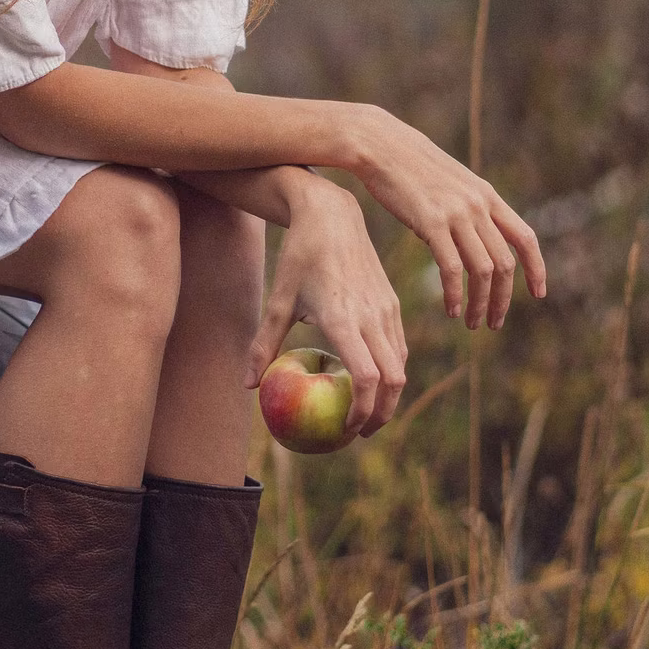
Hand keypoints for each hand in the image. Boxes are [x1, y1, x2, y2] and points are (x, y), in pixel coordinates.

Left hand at [244, 177, 406, 441]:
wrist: (333, 216)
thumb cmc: (299, 258)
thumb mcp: (277, 300)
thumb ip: (263, 345)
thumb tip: (248, 386)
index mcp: (344, 319)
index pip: (366, 377)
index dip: (362, 410)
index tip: (345, 429)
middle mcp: (372, 317)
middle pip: (392, 379)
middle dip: (381, 413)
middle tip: (359, 432)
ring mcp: (387, 309)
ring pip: (400, 365)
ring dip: (389, 394)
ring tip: (367, 411)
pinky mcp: (392, 302)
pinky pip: (399, 346)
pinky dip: (391, 370)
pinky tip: (371, 378)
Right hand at [348, 109, 546, 328]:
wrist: (380, 144)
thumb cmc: (408, 166)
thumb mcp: (449, 183)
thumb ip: (463, 211)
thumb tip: (460, 243)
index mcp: (487, 195)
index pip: (525, 237)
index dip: (537, 268)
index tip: (538, 293)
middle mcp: (478, 205)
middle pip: (505, 262)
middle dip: (504, 298)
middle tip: (496, 322)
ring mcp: (456, 213)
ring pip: (482, 270)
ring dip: (482, 303)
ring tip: (473, 323)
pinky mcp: (431, 222)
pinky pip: (452, 269)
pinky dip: (455, 295)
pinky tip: (451, 310)